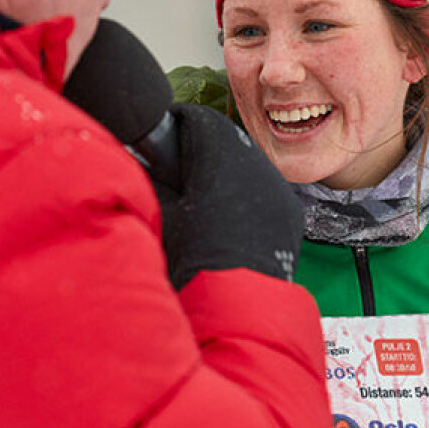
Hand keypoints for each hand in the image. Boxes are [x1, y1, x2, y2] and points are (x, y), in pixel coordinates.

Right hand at [154, 103, 304, 289]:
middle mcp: (258, 166)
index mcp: (223, 155)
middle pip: (224, 142)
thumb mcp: (159, 214)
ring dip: (222, 175)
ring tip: (198, 200)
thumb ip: (149, 181)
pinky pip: (264, 194)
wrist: (235, 308)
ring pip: (246, 167)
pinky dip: (243, 198)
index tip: (160, 137)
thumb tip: (139, 166)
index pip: (196, 119)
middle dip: (198, 151)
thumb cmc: (193, 261)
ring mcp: (279, 192)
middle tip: (174, 170)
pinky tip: (224, 222)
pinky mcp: (289, 216)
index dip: (174, 125)